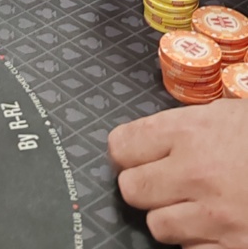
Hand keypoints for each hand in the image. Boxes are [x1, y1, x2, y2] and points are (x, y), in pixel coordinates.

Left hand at [109, 100, 247, 246]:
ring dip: (174, 219)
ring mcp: (215, 217)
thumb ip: (186, 128)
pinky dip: (201, 244)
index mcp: (190, 132)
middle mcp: (195, 174)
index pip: (122, 146)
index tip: (137, 155)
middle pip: (131, 190)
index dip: (128, 153)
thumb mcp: (229, 115)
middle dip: (145, 187)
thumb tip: (149, 142)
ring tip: (200, 205)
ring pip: (159, 226)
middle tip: (166, 183)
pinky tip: (221, 228)